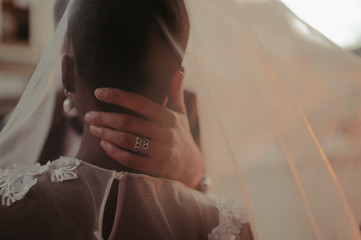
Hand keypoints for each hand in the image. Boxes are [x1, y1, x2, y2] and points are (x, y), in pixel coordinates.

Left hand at [84, 71, 202, 187]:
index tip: (99, 92)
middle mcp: (164, 133)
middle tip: (89, 116)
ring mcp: (160, 152)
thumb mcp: (180, 114)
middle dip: (104, 118)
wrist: (191, 166)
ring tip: (93, 129)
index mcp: (168, 117)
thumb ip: (175, 93)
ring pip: (127, 141)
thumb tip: (179, 71)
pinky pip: (130, 160)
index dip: (118, 96)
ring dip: (106, 134)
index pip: (140, 102)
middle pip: (128, 122)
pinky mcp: (154, 168)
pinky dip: (114, 152)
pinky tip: (104, 144)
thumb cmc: (181, 135)